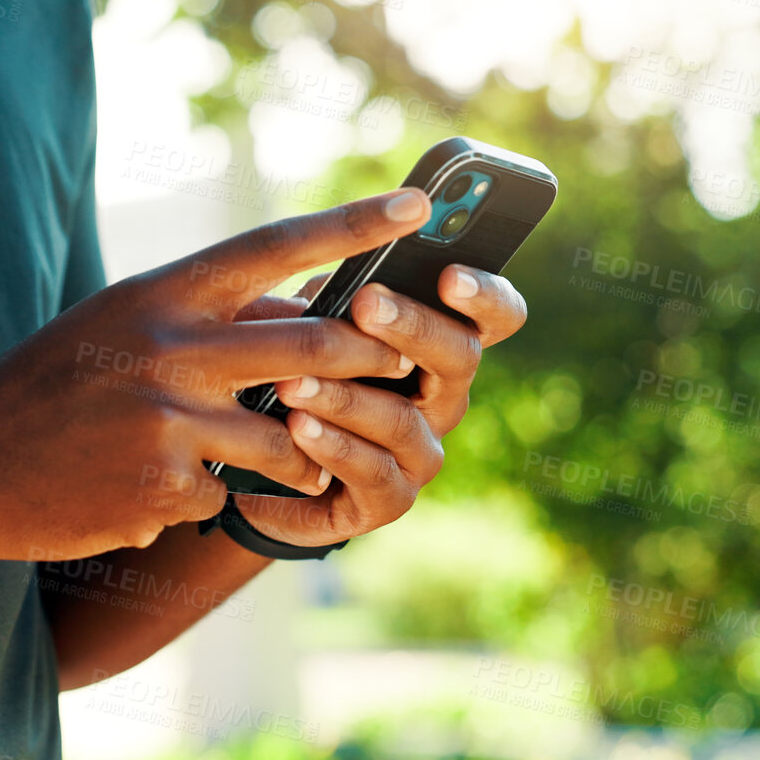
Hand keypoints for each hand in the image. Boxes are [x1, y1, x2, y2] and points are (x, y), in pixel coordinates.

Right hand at [0, 189, 433, 563]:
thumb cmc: (46, 387)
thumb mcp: (116, 327)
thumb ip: (203, 318)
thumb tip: (301, 307)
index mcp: (158, 295)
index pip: (272, 246)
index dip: (351, 223)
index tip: (417, 201)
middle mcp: (169, 349)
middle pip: (311, 346)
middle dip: (367, 360)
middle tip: (399, 365)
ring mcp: (169, 422)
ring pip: (287, 440)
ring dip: (300, 457)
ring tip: (289, 465)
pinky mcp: (166, 489)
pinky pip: (227, 496)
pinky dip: (207, 500)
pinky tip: (150, 495)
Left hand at [231, 265, 528, 545]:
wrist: (262, 462)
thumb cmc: (299, 370)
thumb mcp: (314, 319)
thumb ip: (337, 292)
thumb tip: (346, 258)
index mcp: (440, 346)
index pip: (497, 317)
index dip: (486, 296)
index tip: (450, 274)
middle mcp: (445, 400)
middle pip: (460, 359)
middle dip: (413, 327)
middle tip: (366, 303)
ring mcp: (422, 453)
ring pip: (405, 421)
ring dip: (348, 396)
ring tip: (296, 380)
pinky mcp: (390, 501)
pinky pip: (372, 472)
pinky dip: (333, 447)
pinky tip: (296, 428)